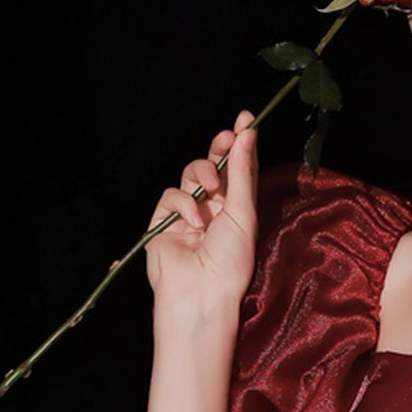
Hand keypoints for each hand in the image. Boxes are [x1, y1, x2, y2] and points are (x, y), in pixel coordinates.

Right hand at [145, 112, 258, 328]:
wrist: (201, 293)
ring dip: (201, 175)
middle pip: (213, 165)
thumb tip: (247, 133)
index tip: (246, 118)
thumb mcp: (243, 213)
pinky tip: (194, 222)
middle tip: (226, 137)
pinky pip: (170, 195)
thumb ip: (241, 172)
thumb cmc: (231, 261)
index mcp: (237, 208)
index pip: (239, 167)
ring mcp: (187, 213)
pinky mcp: (164, 221)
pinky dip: (182, 203)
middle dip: (219, 148)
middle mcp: (213, 208)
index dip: (241, 143)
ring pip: (189, 174)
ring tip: (211, 190)